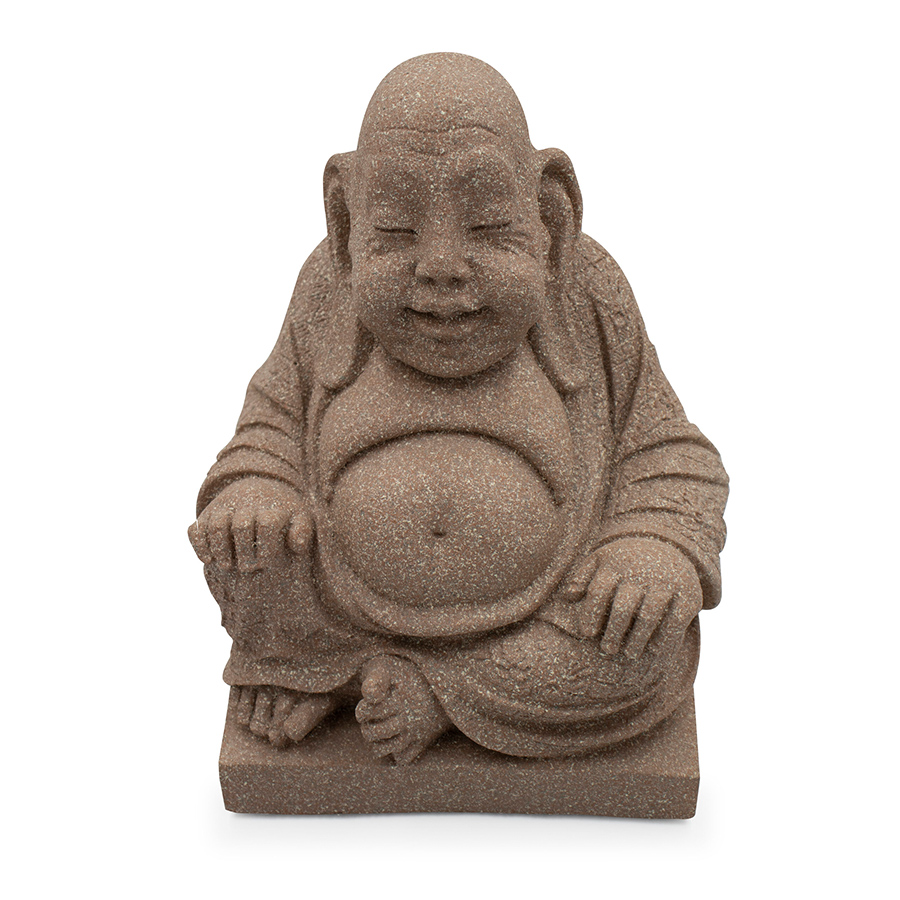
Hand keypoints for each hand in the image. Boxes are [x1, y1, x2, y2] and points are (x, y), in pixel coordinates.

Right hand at [188, 477, 313, 571]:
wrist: (258, 485)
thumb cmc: (281, 509)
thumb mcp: (299, 516)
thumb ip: (303, 531)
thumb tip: (297, 546)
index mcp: (270, 507)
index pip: (267, 525)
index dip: (265, 548)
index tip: (265, 562)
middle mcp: (246, 505)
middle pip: (241, 526)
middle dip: (243, 550)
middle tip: (246, 567)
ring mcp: (224, 508)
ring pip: (216, 525)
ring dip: (219, 548)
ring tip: (225, 565)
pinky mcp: (207, 513)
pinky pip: (196, 527)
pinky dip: (198, 543)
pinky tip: (207, 558)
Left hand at [559, 537, 701, 660]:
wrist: (670, 545)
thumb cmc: (626, 561)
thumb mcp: (602, 560)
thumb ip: (583, 576)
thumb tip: (567, 596)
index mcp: (616, 564)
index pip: (599, 591)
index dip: (591, 614)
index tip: (586, 633)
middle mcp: (641, 572)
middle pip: (623, 606)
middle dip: (613, 631)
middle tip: (607, 649)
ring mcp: (666, 583)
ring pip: (649, 615)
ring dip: (638, 639)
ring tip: (629, 654)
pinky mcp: (687, 594)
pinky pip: (676, 620)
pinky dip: (665, 638)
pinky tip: (655, 651)